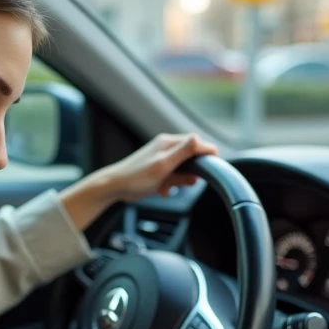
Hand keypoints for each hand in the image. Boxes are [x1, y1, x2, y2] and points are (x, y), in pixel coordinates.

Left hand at [100, 133, 219, 202]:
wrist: (114, 187)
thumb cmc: (135, 177)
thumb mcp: (163, 165)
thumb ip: (182, 152)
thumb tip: (198, 138)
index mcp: (168, 143)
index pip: (197, 143)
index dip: (208, 154)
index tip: (214, 166)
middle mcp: (166, 148)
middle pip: (192, 157)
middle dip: (192, 172)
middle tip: (189, 184)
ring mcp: (162, 159)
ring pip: (183, 170)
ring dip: (180, 181)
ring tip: (170, 187)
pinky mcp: (158, 170)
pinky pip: (173, 177)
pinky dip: (171, 185)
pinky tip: (163, 190)